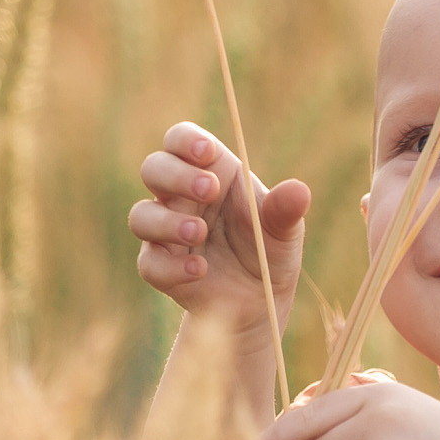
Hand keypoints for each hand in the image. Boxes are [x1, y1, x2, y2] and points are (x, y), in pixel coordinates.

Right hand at [130, 121, 310, 332]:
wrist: (260, 300)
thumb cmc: (268, 250)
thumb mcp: (283, 230)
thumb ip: (284, 210)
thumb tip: (298, 191)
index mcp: (209, 172)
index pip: (180, 139)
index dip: (186, 141)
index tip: (207, 153)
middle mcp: (180, 197)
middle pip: (154, 168)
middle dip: (176, 176)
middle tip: (208, 190)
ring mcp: (165, 232)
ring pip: (141, 215)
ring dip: (167, 221)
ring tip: (198, 231)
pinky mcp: (160, 267)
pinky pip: (150, 262)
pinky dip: (172, 266)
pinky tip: (200, 269)